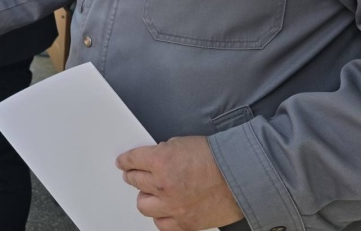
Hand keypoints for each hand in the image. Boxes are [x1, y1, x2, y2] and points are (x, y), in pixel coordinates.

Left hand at [116, 136, 243, 230]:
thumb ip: (162, 153)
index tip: (122, 162)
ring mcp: (174, 207)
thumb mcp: (182, 143)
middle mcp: (163, 185)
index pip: (132, 160)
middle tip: (134, 175)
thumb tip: (151, 160)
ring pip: (144, 205)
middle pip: (134, 182)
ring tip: (151, 193)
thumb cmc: (218, 158)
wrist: (243, 176)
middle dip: (133, 176)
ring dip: (146, 197)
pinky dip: (162, 217)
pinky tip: (164, 210)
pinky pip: (163, 225)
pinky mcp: (186, 223)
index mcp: (160, 161)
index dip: (125, 161)